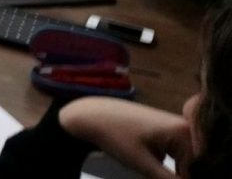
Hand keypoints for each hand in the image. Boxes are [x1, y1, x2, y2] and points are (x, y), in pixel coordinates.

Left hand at [59, 98, 192, 178]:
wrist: (92, 116)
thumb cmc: (115, 135)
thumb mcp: (142, 163)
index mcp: (184, 131)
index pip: (196, 169)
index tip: (158, 175)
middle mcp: (185, 127)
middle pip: (192, 165)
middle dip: (176, 174)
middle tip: (149, 169)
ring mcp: (176, 128)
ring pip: (183, 162)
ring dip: (170, 170)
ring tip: (145, 162)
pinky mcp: (166, 132)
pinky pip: (175, 155)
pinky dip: (165, 163)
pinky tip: (145, 157)